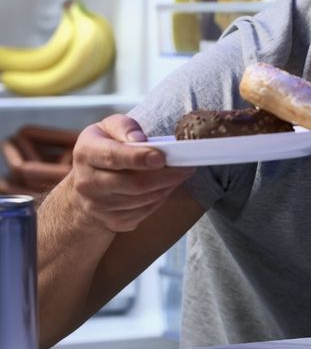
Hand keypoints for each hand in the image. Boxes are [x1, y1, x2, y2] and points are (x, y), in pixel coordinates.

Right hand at [68, 114, 194, 232]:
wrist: (86, 183)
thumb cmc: (104, 147)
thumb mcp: (109, 127)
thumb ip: (125, 127)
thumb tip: (141, 139)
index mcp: (86, 153)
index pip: (113, 157)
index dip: (139, 158)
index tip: (162, 158)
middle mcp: (87, 183)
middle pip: (134, 184)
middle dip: (166, 176)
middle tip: (187, 167)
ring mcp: (98, 206)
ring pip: (143, 200)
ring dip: (167, 187)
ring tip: (180, 174)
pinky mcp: (111, 221)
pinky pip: (144, 212)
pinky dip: (160, 198)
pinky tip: (166, 186)